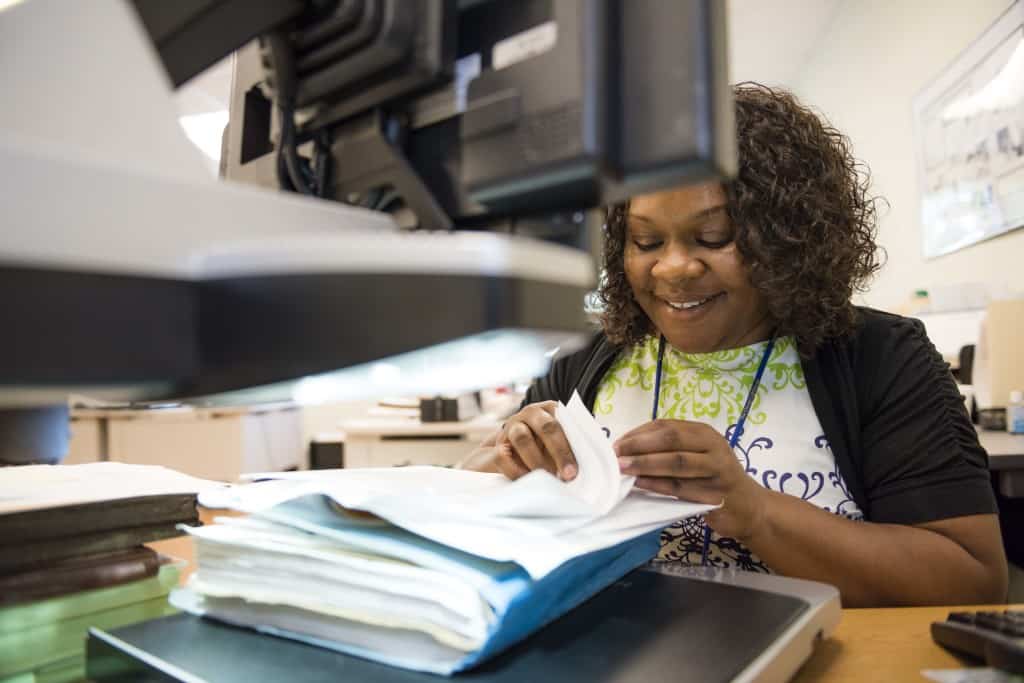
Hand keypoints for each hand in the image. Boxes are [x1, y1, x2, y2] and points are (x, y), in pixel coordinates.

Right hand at [493, 401, 577, 480]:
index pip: (565, 419)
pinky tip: (528, 481)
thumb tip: (590, 460)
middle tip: (568, 475)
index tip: (577, 466)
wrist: (513, 448)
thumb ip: (574, 445)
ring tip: (548, 478)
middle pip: (546, 427)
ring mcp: (511, 427)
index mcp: (550, 410)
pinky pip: (502, 456)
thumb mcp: (561, 441)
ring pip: (522, 438)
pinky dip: (515, 470)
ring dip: (536, 461)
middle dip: (559, 452)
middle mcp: (530, 414)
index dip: (573, 442)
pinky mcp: (498, 445)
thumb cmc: (546, 446)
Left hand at [614, 419, 768, 541]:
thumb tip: (628, 448)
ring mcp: (717, 470)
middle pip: (671, 440)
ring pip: (676, 463)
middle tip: (616, 455)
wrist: (749, 507)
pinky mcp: (715, 493)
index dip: (639, 433)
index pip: (666, 426)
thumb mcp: (698, 455)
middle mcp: (713, 446)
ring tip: (623, 469)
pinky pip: (681, 488)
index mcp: (704, 433)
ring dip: (646, 465)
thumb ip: (671, 449)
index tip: (617, 443)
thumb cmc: (715, 478)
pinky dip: (657, 485)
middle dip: (640, 447)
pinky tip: (640, 485)